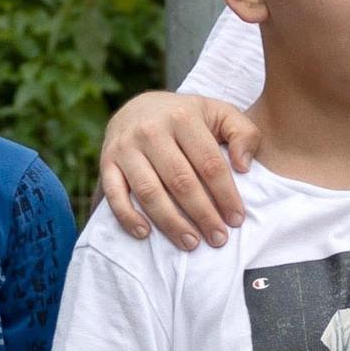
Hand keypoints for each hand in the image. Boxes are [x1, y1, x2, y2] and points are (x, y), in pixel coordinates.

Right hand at [98, 90, 260, 248]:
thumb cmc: (188, 118)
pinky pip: (114, 194)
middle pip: (181, 182)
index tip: (236, 220)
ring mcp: (125, 147)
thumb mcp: (220, 113)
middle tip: (218, 239)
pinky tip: (145, 234)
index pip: (209, 164)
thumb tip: (243, 166)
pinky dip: (128, 217)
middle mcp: (151, 130)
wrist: (140, 107)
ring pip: (150, 192)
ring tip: (191, 243)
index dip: (225, 195)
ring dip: (171, 223)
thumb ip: (243, 133)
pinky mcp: (106, 161)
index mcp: (183, 116)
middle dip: (203, 214)